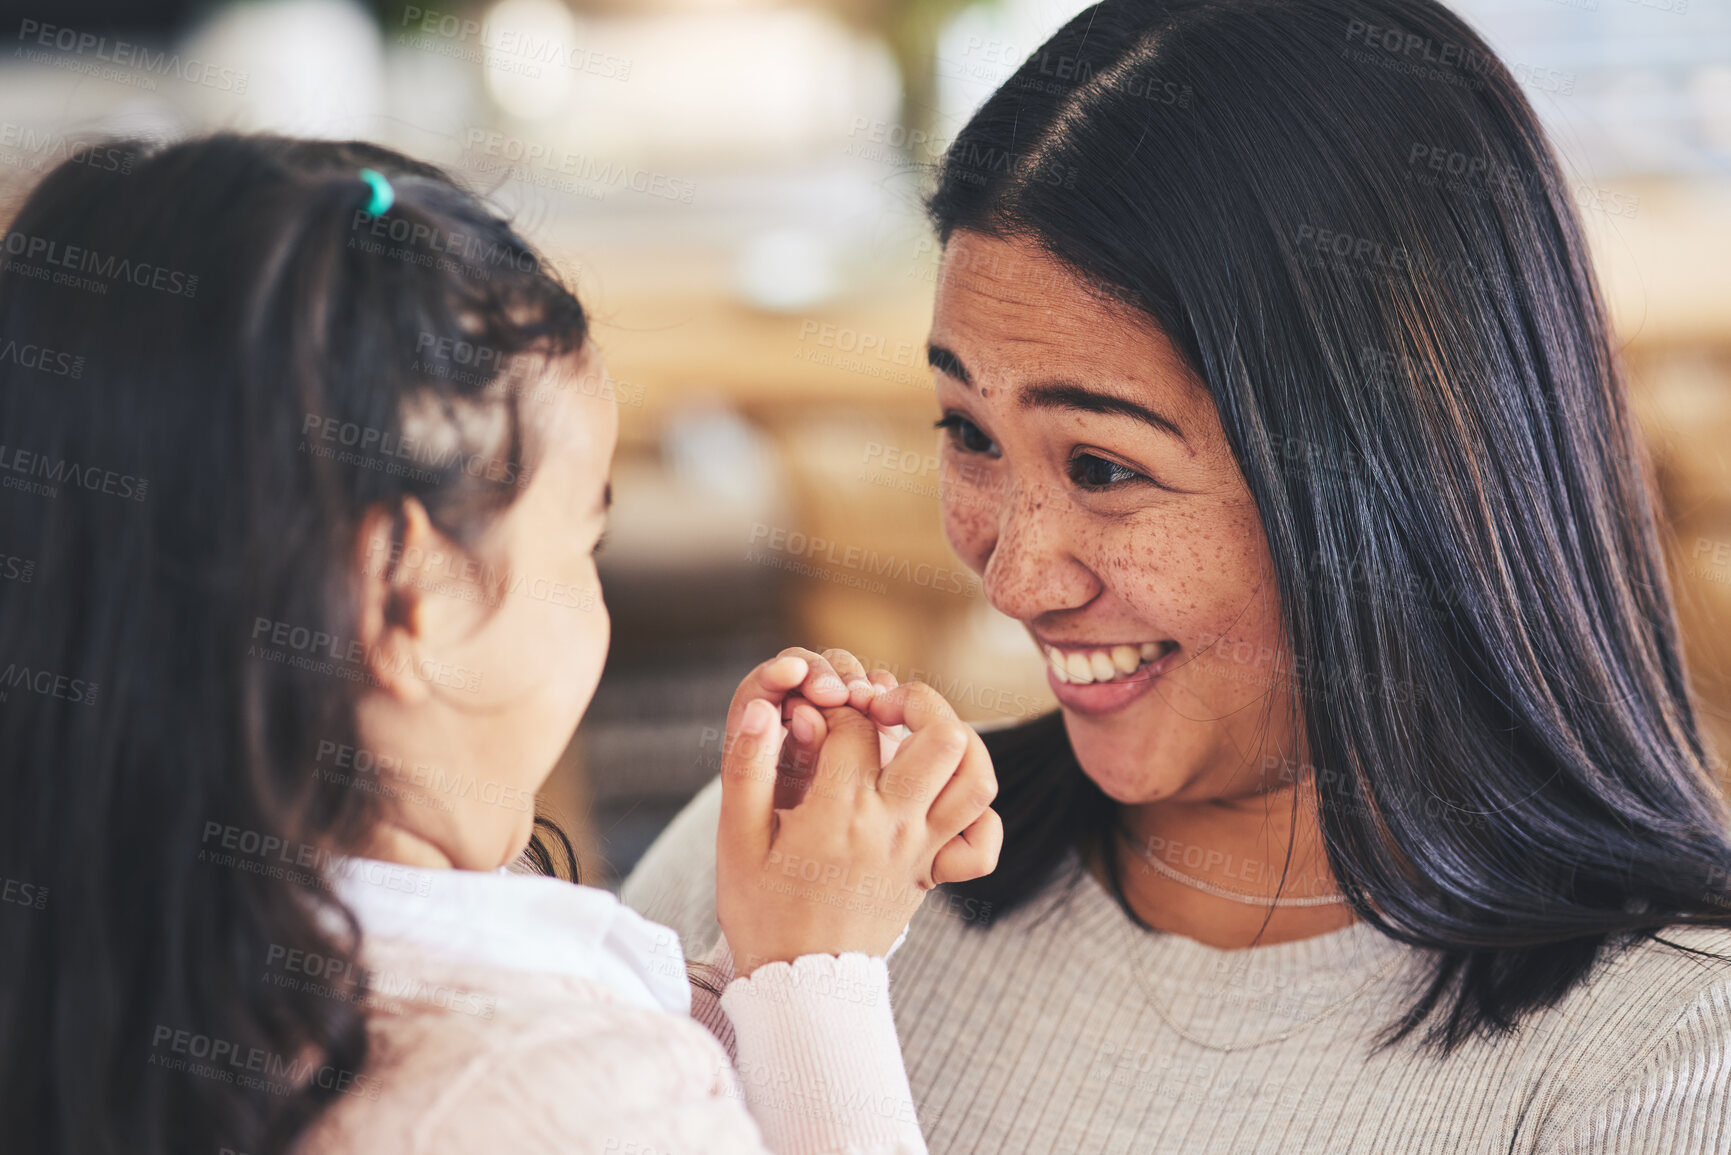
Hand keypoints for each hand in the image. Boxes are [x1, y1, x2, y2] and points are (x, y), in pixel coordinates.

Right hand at [715, 657, 1001, 976]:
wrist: (798, 983)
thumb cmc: (762, 908)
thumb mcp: (736, 838)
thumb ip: (747, 767)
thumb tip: (763, 709)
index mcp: (841, 812)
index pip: (857, 725)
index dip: (833, 705)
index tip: (811, 716)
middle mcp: (894, 826)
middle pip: (944, 737)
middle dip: (916, 700)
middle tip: (881, 704)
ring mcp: (921, 851)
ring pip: (976, 778)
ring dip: (958, 740)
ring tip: (920, 732)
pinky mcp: (933, 873)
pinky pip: (982, 840)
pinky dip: (976, 811)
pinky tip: (941, 794)